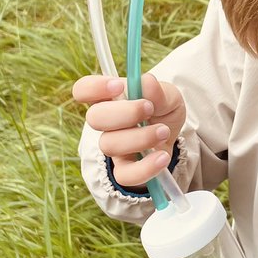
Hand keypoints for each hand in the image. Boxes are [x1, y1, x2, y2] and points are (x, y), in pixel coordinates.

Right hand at [72, 72, 186, 188]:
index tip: (119, 86)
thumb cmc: (163, 110)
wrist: (174, 138)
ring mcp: (113, 147)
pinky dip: (146, 167)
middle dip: (124, 113)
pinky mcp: (125, 170)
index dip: (94, 87)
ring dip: (140, 137)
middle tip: (149, 108)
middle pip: (94, 118)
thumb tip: (146, 82)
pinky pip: (125, 175)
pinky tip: (162, 156)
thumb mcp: (168, 95)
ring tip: (163, 131)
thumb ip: (158, 90)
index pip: (83, 89)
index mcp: (110, 98)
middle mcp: (106, 123)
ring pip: (109, 145)